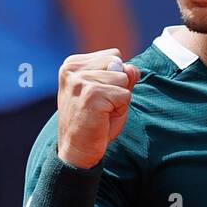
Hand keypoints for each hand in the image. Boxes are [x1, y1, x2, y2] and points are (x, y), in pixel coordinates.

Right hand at [57, 49, 139, 168]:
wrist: (77, 150)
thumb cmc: (94, 122)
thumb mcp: (110, 93)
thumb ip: (123, 76)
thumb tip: (132, 68)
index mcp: (73, 64)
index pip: (114, 55)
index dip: (115, 78)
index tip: (98, 96)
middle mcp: (73, 68)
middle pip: (119, 64)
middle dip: (119, 86)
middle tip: (102, 106)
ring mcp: (81, 80)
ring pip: (123, 78)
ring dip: (120, 99)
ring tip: (102, 112)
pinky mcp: (91, 93)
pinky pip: (125, 95)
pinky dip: (120, 109)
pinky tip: (103, 118)